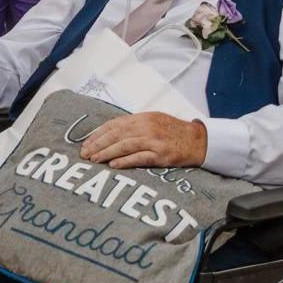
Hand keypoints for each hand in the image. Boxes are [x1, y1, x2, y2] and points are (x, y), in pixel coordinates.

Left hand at [79, 112, 207, 168]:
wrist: (198, 140)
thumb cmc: (173, 132)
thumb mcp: (153, 121)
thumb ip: (134, 125)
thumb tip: (110, 132)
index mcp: (143, 117)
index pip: (115, 124)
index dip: (98, 134)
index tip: (86, 143)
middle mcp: (147, 127)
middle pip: (116, 135)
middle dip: (98, 144)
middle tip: (85, 153)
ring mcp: (154, 141)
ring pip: (124, 146)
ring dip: (106, 153)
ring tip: (94, 160)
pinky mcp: (161, 155)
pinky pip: (139, 158)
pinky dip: (125, 161)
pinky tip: (113, 165)